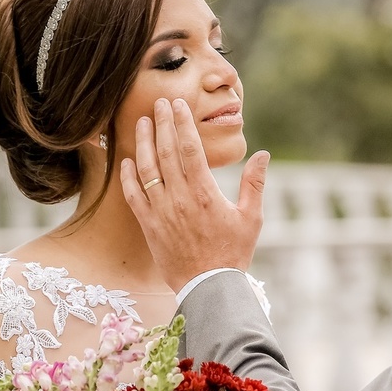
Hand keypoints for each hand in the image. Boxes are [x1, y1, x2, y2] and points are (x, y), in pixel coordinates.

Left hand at [121, 97, 270, 292]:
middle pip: (166, 152)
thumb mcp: (251, 218)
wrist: (210, 288)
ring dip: (143, 143)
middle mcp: (180, 199)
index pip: (189, 148)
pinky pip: (134, 196)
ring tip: (142, 123)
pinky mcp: (149, 226)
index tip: (177, 105)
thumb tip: (263, 155)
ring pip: (146, 170)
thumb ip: (255, 184)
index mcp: (205, 194)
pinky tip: (128, 161)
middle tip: (158, 102)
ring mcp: (161, 212)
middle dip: (162, 124)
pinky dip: (129, 177)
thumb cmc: (233, 253)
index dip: (182, 123)